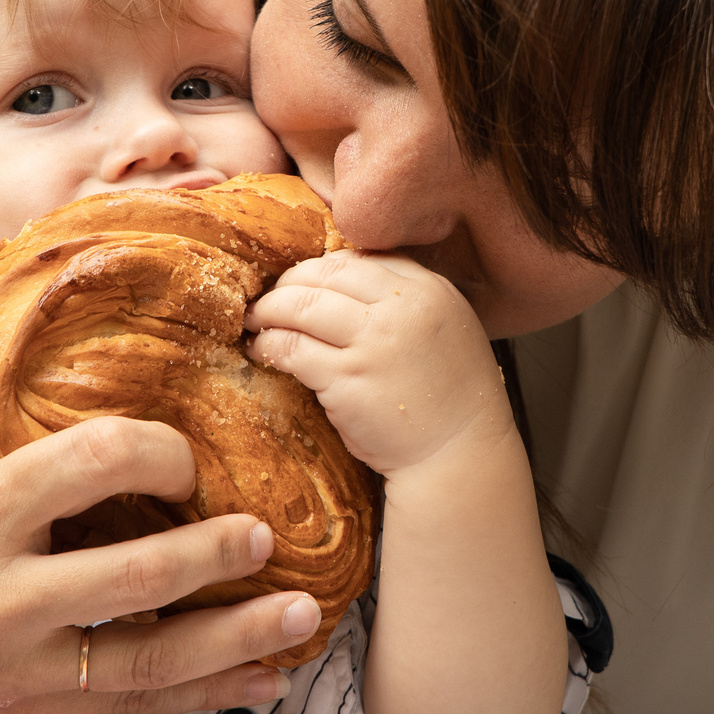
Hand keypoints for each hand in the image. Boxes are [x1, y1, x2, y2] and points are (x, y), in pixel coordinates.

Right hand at [0, 417, 322, 713]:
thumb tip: (93, 449)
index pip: (91, 460)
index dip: (156, 447)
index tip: (181, 449)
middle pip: (140, 572)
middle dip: (221, 553)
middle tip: (271, 535)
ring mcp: (4, 672)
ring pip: (148, 658)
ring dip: (234, 639)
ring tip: (301, 619)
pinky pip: (123, 707)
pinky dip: (198, 695)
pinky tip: (254, 682)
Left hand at [244, 250, 513, 473]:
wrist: (458, 455)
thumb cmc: (447, 398)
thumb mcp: (445, 329)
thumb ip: (405, 302)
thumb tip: (342, 282)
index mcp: (430, 290)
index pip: (360, 258)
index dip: (322, 268)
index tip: (303, 282)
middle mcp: (403, 309)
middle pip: (326, 274)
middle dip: (288, 283)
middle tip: (268, 299)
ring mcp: (373, 344)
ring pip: (300, 306)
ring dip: (268, 310)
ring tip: (255, 320)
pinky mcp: (347, 380)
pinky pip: (291, 348)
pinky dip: (268, 345)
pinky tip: (261, 350)